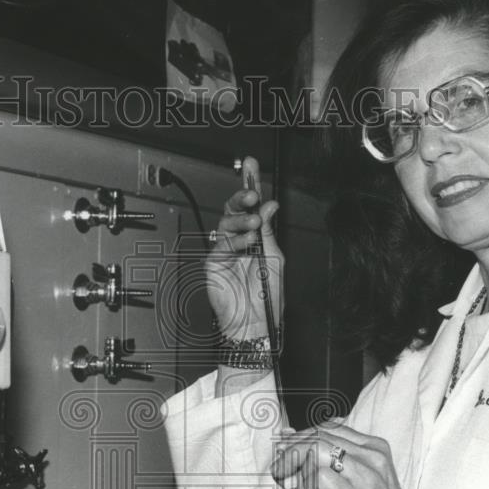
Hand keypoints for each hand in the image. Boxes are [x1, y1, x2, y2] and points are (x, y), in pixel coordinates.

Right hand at [206, 156, 282, 340]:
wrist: (255, 322)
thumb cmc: (266, 297)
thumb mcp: (274, 258)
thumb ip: (268, 231)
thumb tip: (268, 205)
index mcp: (255, 238)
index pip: (252, 207)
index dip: (251, 186)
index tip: (251, 166)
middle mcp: (239, 241)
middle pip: (234, 210)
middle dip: (241, 197)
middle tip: (251, 192)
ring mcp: (225, 251)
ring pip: (226, 223)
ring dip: (241, 219)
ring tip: (254, 223)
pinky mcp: (214, 263)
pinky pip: (222, 244)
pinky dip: (237, 241)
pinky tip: (248, 242)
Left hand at [271, 425, 414, 488]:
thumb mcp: (353, 484)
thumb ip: (326, 465)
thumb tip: (289, 444)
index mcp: (374, 448)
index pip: (328, 428)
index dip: (301, 438)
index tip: (286, 454)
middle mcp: (372, 456)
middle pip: (319, 436)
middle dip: (291, 450)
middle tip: (279, 469)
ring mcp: (367, 476)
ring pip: (318, 450)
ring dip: (295, 465)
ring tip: (289, 483)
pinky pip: (319, 478)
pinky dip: (304, 484)